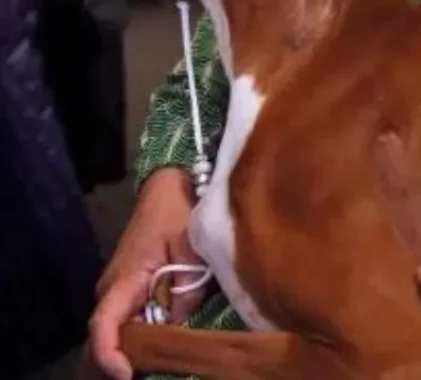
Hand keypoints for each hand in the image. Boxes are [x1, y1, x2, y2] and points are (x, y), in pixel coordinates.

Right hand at [87, 168, 205, 379]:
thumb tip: (180, 323)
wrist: (167, 185)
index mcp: (123, 281)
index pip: (102, 328)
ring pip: (118, 330)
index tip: (127, 375)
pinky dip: (142, 334)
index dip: (110, 356)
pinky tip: (164, 343)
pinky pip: (129, 318)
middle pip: (106, 338)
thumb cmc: (177, 211)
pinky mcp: (129, 287)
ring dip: (135, 349)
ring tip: (163, 362)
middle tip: (156, 371)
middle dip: (123, 361)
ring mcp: (118, 289)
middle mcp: (111, 290)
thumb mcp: (191, 246)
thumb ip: (187, 286)